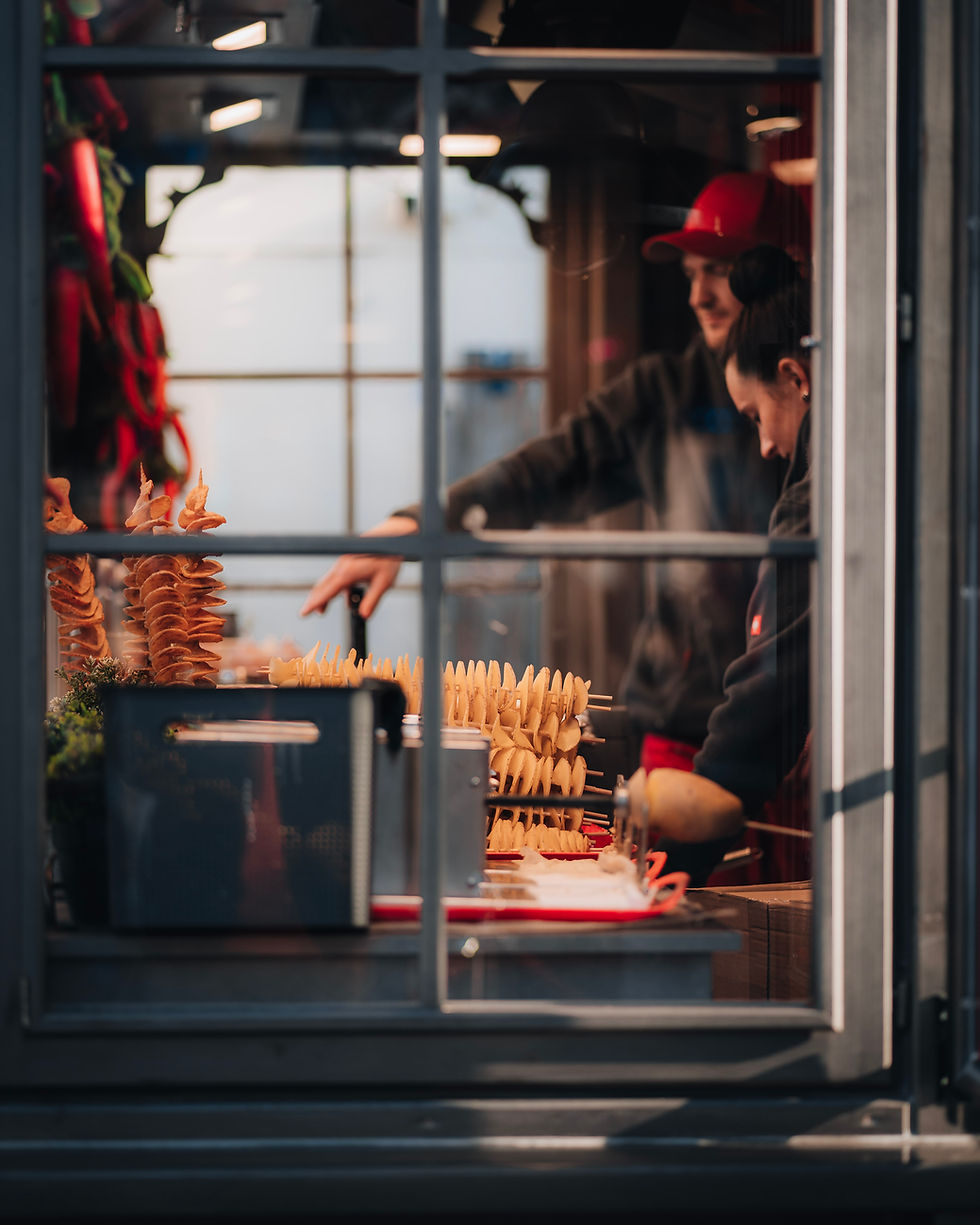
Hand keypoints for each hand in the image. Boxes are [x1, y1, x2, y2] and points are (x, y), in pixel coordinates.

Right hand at [300, 515, 418, 617]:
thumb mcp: (384, 583)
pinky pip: (337, 577)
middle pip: (322, 586)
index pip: (326, 592)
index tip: (303, 613)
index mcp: (348, 572)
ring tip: (322, 609)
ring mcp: (343, 562)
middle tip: (307, 612)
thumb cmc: (389, 557)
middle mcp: (342, 566)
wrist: (393, 537)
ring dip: (325, 595)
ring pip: (328, 581)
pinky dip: (336, 588)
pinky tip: (346, 598)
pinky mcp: (348, 561)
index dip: (314, 604)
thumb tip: (364, 615)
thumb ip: (372, 601)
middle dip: (314, 600)